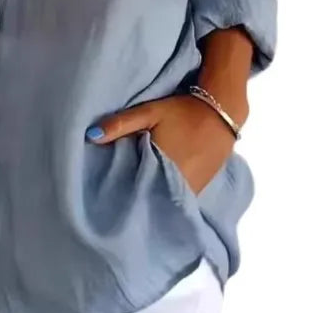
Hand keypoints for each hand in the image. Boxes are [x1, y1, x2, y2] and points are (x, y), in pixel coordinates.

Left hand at [86, 95, 236, 194]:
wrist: (221, 111)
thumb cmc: (183, 111)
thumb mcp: (149, 112)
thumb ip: (121, 124)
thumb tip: (91, 136)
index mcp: (162, 167)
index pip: (135, 190)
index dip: (120, 194)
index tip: (105, 195)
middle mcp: (178, 184)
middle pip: (149, 198)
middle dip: (134, 198)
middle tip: (114, 197)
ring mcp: (191, 189)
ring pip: (164, 201)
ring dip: (150, 198)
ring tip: (133, 194)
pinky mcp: (200, 188)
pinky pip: (177, 198)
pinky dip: (165, 195)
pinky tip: (154, 190)